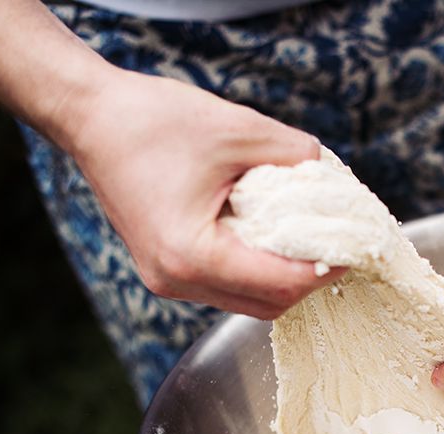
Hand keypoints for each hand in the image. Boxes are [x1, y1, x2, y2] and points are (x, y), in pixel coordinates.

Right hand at [61, 68, 340, 318]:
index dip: (325, 270)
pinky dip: (256, 270)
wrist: (89, 117)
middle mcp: (176, 280)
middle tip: (340, 248)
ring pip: (248, 303)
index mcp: (192, 254)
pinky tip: (274, 239)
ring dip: (283, 278)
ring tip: (312, 243)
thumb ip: (294, 155)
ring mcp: (167, 281)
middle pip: (268, 306)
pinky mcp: (165, 271)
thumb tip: (332, 178)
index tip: (354, 249)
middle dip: (309, 281)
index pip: (280, 284)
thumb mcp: (239, 129)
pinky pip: (226, 286)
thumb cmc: (152, 120)